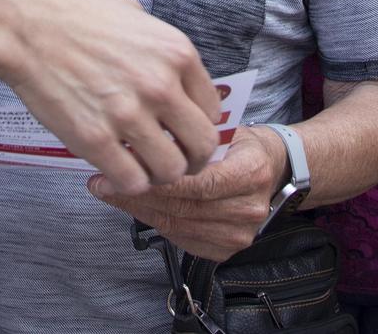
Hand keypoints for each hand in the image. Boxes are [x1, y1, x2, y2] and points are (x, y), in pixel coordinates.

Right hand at [0, 0, 219, 195]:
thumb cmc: (69, 13)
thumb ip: (156, 42)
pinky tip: (118, 170)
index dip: (200, 127)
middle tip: (177, 161)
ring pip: (171, 170)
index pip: (212, 109)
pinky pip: (132, 181)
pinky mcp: (95, 139)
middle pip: (202, 145)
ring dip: (160, 174)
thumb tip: (166, 64)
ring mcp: (129, 115)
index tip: (187, 134)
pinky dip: (129, 183)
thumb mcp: (131, 11)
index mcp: (176, 53)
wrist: (22, 24)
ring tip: (143, 166)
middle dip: (192, 159)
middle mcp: (160, 86)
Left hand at [88, 126, 286, 260]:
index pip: (197, 183)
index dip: (155, 179)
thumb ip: (191, 136)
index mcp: (251, 172)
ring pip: (176, 225)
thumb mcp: (225, 127)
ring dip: (139, 210)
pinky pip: (181, 238)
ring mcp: (239, 234)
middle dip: (136, 195)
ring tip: (111, 194)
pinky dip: (154, 222)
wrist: (275, 170)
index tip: (120, 170)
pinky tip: (135, 207)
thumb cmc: (243, 143)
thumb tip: (141, 134)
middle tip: (102, 183)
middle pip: (182, 207)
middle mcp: (248, 208)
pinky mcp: (226, 250)